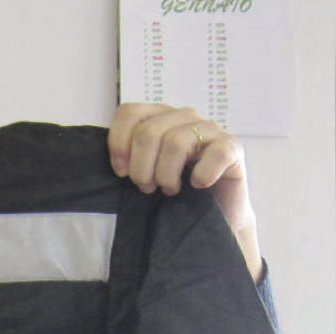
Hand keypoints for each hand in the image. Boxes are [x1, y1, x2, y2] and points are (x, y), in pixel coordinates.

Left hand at [106, 103, 262, 283]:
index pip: (129, 112)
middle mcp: (184, 117)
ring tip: (169, 190)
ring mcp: (210, 130)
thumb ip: (126, 161)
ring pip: (176, 142)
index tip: (121, 173)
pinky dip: (202, 175)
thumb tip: (103, 164)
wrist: (214, 219)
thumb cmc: (174, 197)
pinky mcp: (232, 148)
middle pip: (149, 131)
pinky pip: (214, 153)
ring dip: (167, 175)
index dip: (119, 143)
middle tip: (148, 188)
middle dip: (142, 168)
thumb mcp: (144, 175)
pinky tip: (197, 186)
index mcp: (159, 118)